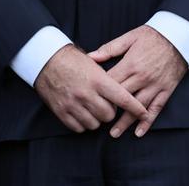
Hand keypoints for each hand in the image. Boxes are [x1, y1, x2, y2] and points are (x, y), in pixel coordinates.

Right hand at [34, 44, 148, 133]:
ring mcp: (72, 104)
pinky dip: (83, 124)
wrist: (45, 60)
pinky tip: (83, 114)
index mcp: (98, 80)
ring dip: (97, 119)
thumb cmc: (72, 59)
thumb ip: (108, 78)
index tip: (144, 113)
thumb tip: (123, 90)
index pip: (123, 99)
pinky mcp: (61, 112)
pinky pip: (78, 128)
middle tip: (108, 104)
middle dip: (111, 112)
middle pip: (109, 115)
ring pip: (94, 124)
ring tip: (94, 109)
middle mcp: (86, 94)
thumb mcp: (94, 63)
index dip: (136, 108)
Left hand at [89, 25, 188, 137]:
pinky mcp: (166, 89)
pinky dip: (147, 121)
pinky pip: (156, 108)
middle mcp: (142, 78)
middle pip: (121, 99)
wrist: (179, 36)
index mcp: (130, 64)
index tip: (91, 102)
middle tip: (97, 121)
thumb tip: (90, 58)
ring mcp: (155, 85)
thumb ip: (110, 49)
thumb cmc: (153, 36)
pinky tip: (139, 132)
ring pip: (137, 108)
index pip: (110, 84)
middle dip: (108, 111)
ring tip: (114, 133)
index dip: (99, 94)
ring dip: (125, 122)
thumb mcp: (130, 37)